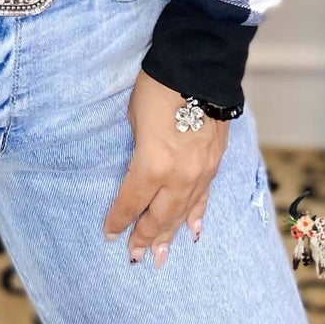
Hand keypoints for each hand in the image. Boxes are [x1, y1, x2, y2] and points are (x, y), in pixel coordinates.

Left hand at [100, 70, 229, 266]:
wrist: (200, 67)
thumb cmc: (158, 87)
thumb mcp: (136, 119)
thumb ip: (140, 151)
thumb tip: (143, 167)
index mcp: (153, 165)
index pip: (131, 202)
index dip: (119, 220)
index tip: (110, 234)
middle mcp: (179, 176)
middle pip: (159, 216)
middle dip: (145, 237)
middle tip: (135, 257)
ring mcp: (200, 172)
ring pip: (183, 213)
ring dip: (171, 234)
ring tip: (162, 256)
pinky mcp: (214, 163)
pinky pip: (203, 197)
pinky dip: (196, 215)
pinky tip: (193, 230)